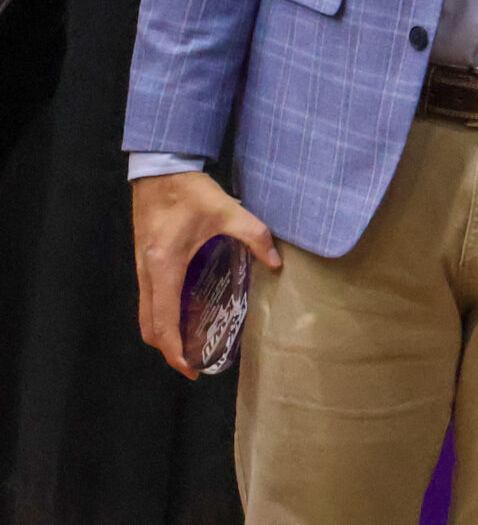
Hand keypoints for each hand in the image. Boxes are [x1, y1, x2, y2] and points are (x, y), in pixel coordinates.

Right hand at [131, 171, 280, 377]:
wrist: (160, 170)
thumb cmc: (191, 192)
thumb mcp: (228, 211)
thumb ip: (254, 236)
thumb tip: (277, 262)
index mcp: (165, 267)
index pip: (163, 321)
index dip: (174, 349)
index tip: (190, 368)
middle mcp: (147, 273)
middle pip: (149, 325)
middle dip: (168, 349)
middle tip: (193, 362)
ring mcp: (141, 268)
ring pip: (145, 313)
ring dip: (163, 332)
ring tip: (190, 342)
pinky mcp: (144, 260)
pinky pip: (148, 298)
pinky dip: (161, 314)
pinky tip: (185, 313)